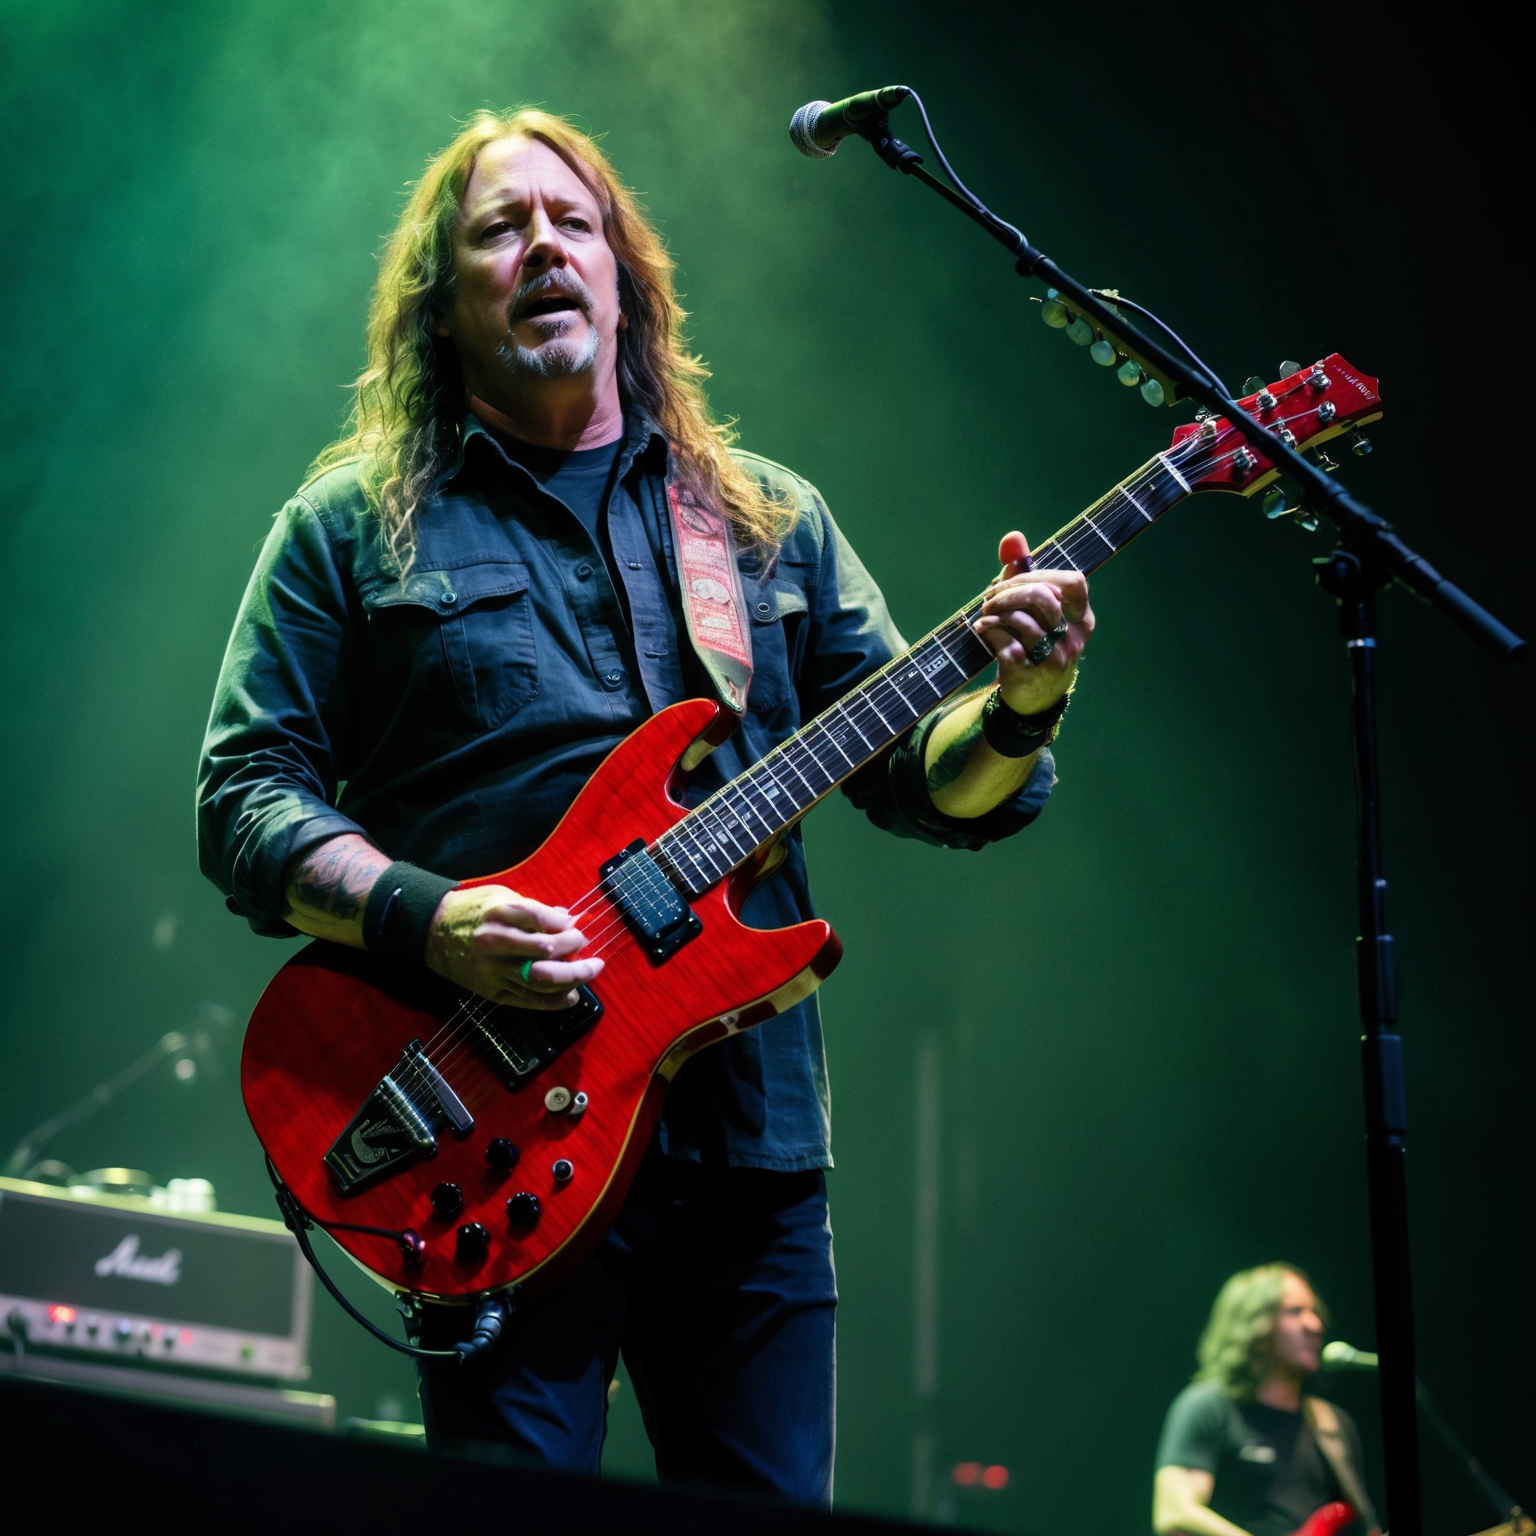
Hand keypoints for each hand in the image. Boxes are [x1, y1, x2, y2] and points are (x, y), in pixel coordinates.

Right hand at [425, 885, 603, 1009]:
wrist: (432, 932)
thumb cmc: (472, 910)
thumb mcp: (502, 895)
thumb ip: (536, 910)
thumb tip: (569, 919)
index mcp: (500, 912)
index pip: (544, 920)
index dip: (568, 927)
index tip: (578, 929)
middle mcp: (496, 942)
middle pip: (547, 952)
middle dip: (577, 954)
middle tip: (592, 954)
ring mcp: (493, 969)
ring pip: (541, 980)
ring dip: (572, 979)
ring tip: (588, 974)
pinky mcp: (491, 991)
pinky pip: (528, 1000)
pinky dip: (553, 1001)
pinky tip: (570, 996)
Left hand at [974, 530, 1093, 714]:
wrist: (1034, 699)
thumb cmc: (1035, 644)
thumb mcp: (1036, 612)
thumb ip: (1024, 572)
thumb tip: (1012, 537)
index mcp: (1082, 618)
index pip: (1071, 582)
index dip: (1038, 575)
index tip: (1012, 579)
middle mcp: (1073, 638)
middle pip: (1043, 597)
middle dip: (1009, 591)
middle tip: (989, 598)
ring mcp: (1053, 658)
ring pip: (1021, 620)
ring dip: (994, 612)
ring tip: (984, 615)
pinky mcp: (1029, 673)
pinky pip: (1005, 643)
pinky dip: (988, 632)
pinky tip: (982, 631)